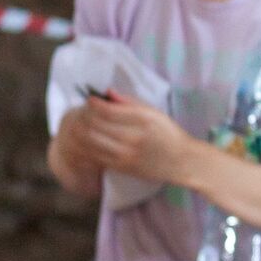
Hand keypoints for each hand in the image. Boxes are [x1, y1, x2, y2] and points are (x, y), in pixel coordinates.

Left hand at [77, 91, 198, 184]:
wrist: (181, 162)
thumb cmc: (169, 134)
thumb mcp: (155, 113)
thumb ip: (130, 102)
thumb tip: (107, 93)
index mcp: (142, 120)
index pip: (107, 110)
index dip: (93, 103)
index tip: (90, 99)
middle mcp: (132, 137)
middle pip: (94, 126)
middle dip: (83, 116)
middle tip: (82, 112)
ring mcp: (125, 155)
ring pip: (89, 142)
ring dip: (79, 132)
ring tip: (81, 125)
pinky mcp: (120, 167)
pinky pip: (93, 157)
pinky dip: (84, 147)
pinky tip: (85, 141)